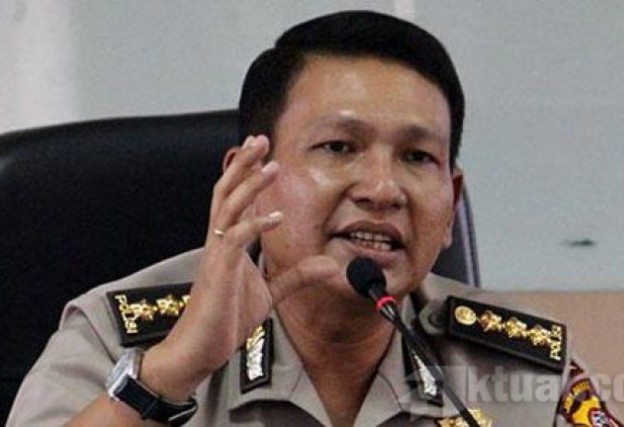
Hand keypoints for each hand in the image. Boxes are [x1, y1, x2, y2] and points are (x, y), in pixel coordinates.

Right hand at [141, 135, 339, 399]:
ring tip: (270, 164)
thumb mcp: (270, 293)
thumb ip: (297, 276)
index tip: (263, 151)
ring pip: (229, 207)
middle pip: (227, 191)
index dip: (247, 173)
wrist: (202, 347)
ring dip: (249, 184)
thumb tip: (330, 264)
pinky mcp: (219, 271)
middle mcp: (220, 240)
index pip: (236, 198)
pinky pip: (236, 240)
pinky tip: (276, 218)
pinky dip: (256, 226)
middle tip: (261, 138)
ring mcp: (217, 254)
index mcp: (229, 242)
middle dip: (244, 164)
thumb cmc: (227, 317)